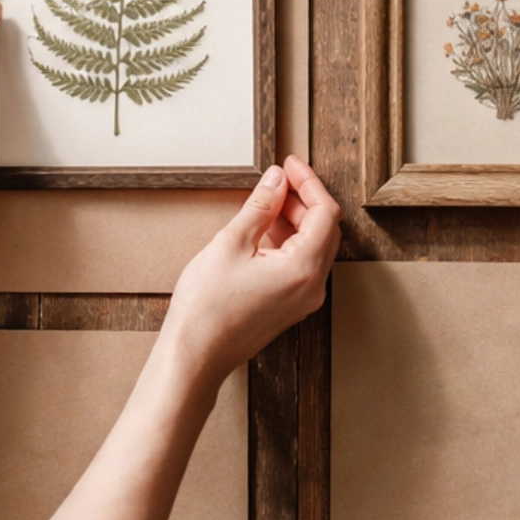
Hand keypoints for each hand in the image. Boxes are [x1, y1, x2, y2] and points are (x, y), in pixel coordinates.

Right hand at [159, 155, 340, 387]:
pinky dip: (289, 242)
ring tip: (268, 201)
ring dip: (296, 220)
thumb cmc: (207, 306)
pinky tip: (264, 230)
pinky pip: (301, 265)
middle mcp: (312, 286)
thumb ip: (260, 206)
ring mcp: (303, 300)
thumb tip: (276, 180)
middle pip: (325, 230)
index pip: (325, 212)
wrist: (195, 355)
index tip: (288, 165)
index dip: (309, 182)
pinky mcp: (290, 307)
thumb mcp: (231, 243)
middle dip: (304, 199)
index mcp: (304, 268)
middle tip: (278, 179)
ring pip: (314, 248)